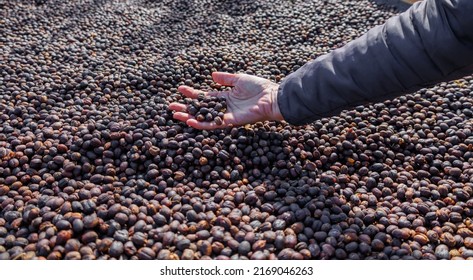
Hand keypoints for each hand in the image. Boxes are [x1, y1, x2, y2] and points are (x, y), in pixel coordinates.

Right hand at [169, 72, 283, 129]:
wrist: (272, 98)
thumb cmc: (260, 88)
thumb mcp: (240, 79)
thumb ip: (226, 79)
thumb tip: (211, 76)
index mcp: (225, 97)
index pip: (205, 97)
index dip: (192, 93)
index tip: (180, 89)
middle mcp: (224, 108)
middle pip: (200, 109)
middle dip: (185, 107)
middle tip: (171, 106)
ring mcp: (226, 116)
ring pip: (203, 118)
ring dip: (189, 117)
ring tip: (175, 115)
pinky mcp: (230, 122)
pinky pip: (213, 124)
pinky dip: (201, 124)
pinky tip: (189, 122)